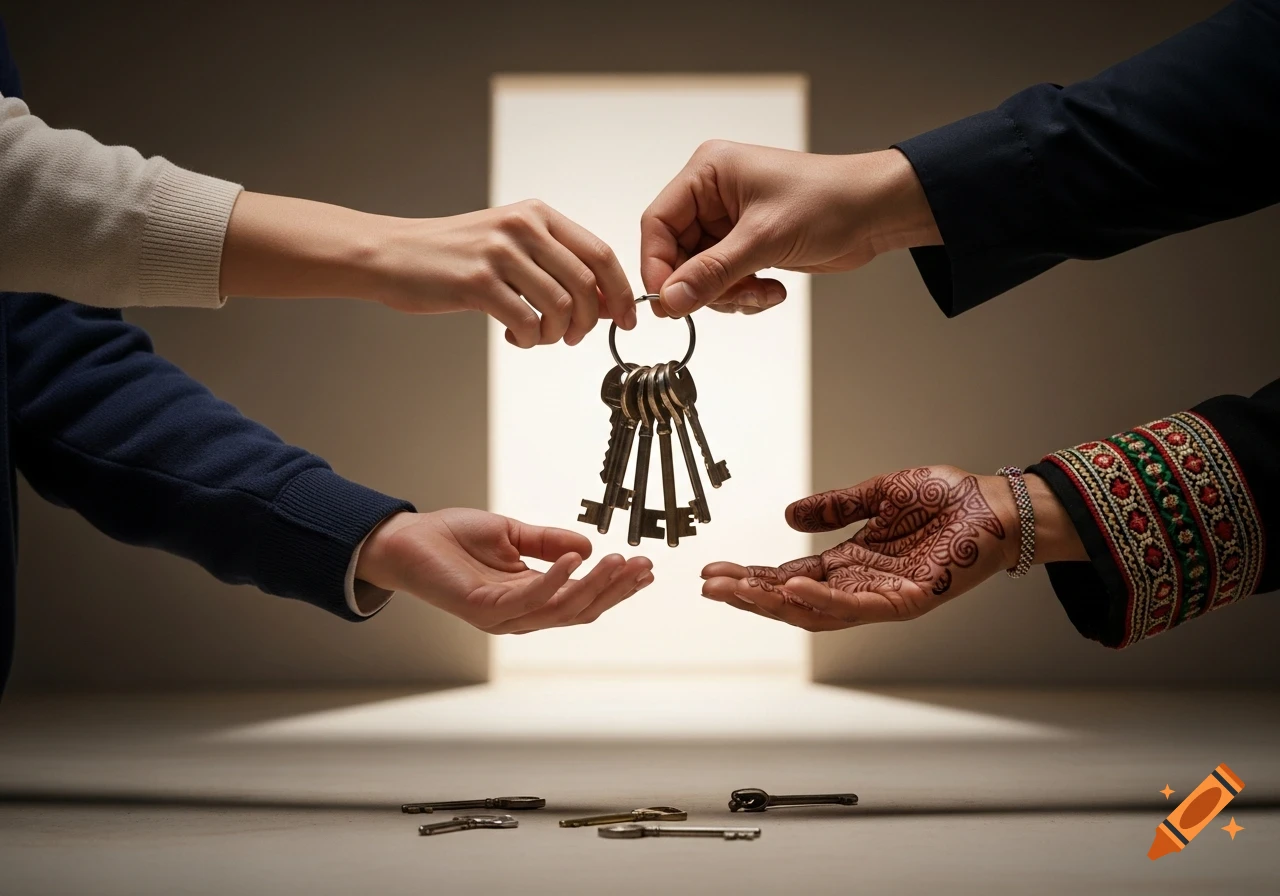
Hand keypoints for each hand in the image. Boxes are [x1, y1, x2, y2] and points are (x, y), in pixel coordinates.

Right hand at [223, 195, 634, 346]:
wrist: (391, 254)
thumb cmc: (453, 255)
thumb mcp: (509, 245)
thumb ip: (554, 266)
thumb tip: (603, 304)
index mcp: (537, 215)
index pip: (600, 253)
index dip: (621, 292)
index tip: (625, 320)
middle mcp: (523, 227)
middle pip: (587, 284)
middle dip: (588, 322)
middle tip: (572, 337)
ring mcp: (500, 252)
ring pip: (561, 306)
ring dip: (557, 334)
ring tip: (537, 336)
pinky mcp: (477, 281)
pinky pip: (527, 321)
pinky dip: (529, 339)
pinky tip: (514, 336)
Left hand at [356, 510, 652, 633]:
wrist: (406, 540)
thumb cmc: (452, 539)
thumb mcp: (512, 534)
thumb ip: (548, 541)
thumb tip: (587, 545)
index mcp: (530, 597)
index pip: (582, 599)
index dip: (615, 586)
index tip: (643, 567)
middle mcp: (521, 614)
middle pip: (581, 610)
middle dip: (615, 589)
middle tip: (643, 567)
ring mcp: (504, 616)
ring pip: (562, 609)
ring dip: (595, 585)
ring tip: (618, 560)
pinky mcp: (485, 609)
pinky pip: (530, 598)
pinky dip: (555, 579)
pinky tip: (575, 558)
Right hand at [639, 142, 940, 316]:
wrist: (877, 212)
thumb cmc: (830, 201)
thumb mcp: (764, 239)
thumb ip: (712, 273)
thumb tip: (670, 300)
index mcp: (708, 173)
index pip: (657, 223)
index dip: (657, 265)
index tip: (668, 301)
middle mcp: (713, 195)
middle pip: (676, 254)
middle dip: (702, 284)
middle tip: (724, 299)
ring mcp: (729, 222)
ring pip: (700, 274)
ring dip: (728, 293)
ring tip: (761, 291)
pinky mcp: (746, 245)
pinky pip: (724, 281)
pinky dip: (743, 294)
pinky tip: (773, 289)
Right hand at [701, 466, 1075, 631]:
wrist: (1001, 505)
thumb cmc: (950, 501)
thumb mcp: (879, 494)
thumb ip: (836, 507)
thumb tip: (789, 515)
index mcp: (852, 565)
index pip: (789, 578)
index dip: (751, 576)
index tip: (714, 571)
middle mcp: (863, 588)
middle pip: (795, 601)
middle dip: (749, 595)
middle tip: (711, 586)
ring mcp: (885, 598)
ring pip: (818, 611)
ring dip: (774, 602)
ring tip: (737, 590)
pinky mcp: (911, 601)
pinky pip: (860, 607)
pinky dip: (824, 600)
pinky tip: (794, 589)